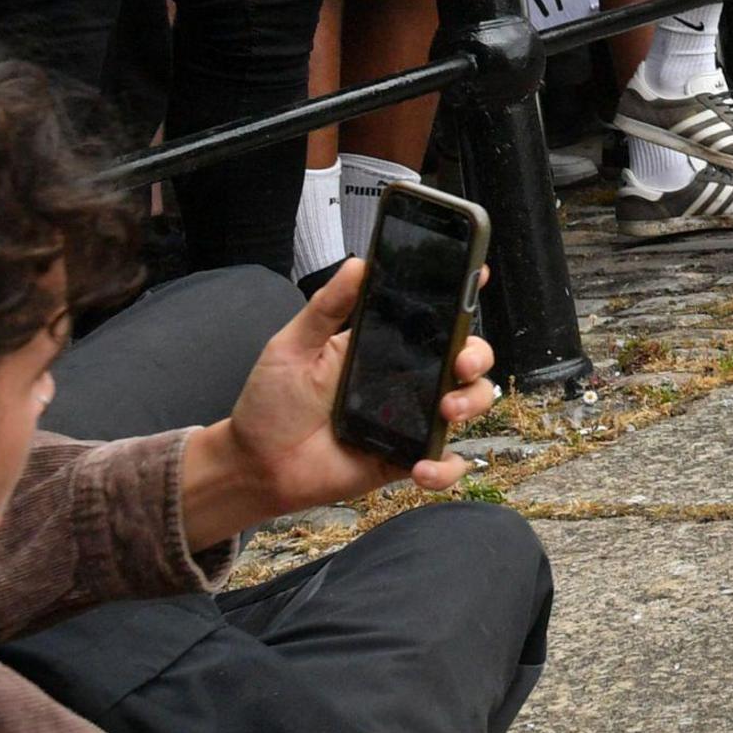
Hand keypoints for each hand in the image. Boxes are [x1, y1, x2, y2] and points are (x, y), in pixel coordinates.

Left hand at [177, 261, 501, 541]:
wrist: (255, 465)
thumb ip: (326, 307)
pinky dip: (445, 468)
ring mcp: (412, 419)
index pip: (434, 316)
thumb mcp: (292, 346)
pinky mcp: (406, 459)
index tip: (477, 275)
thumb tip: (359, 263)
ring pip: (469, 403)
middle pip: (467, 358)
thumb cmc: (271, 402)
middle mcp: (408, 379)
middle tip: (460, 362)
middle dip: (477, 354)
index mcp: (386, 346)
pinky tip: (421, 468)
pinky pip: (444, 463)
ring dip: (471, 403)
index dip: (463, 295)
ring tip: (446, 411)